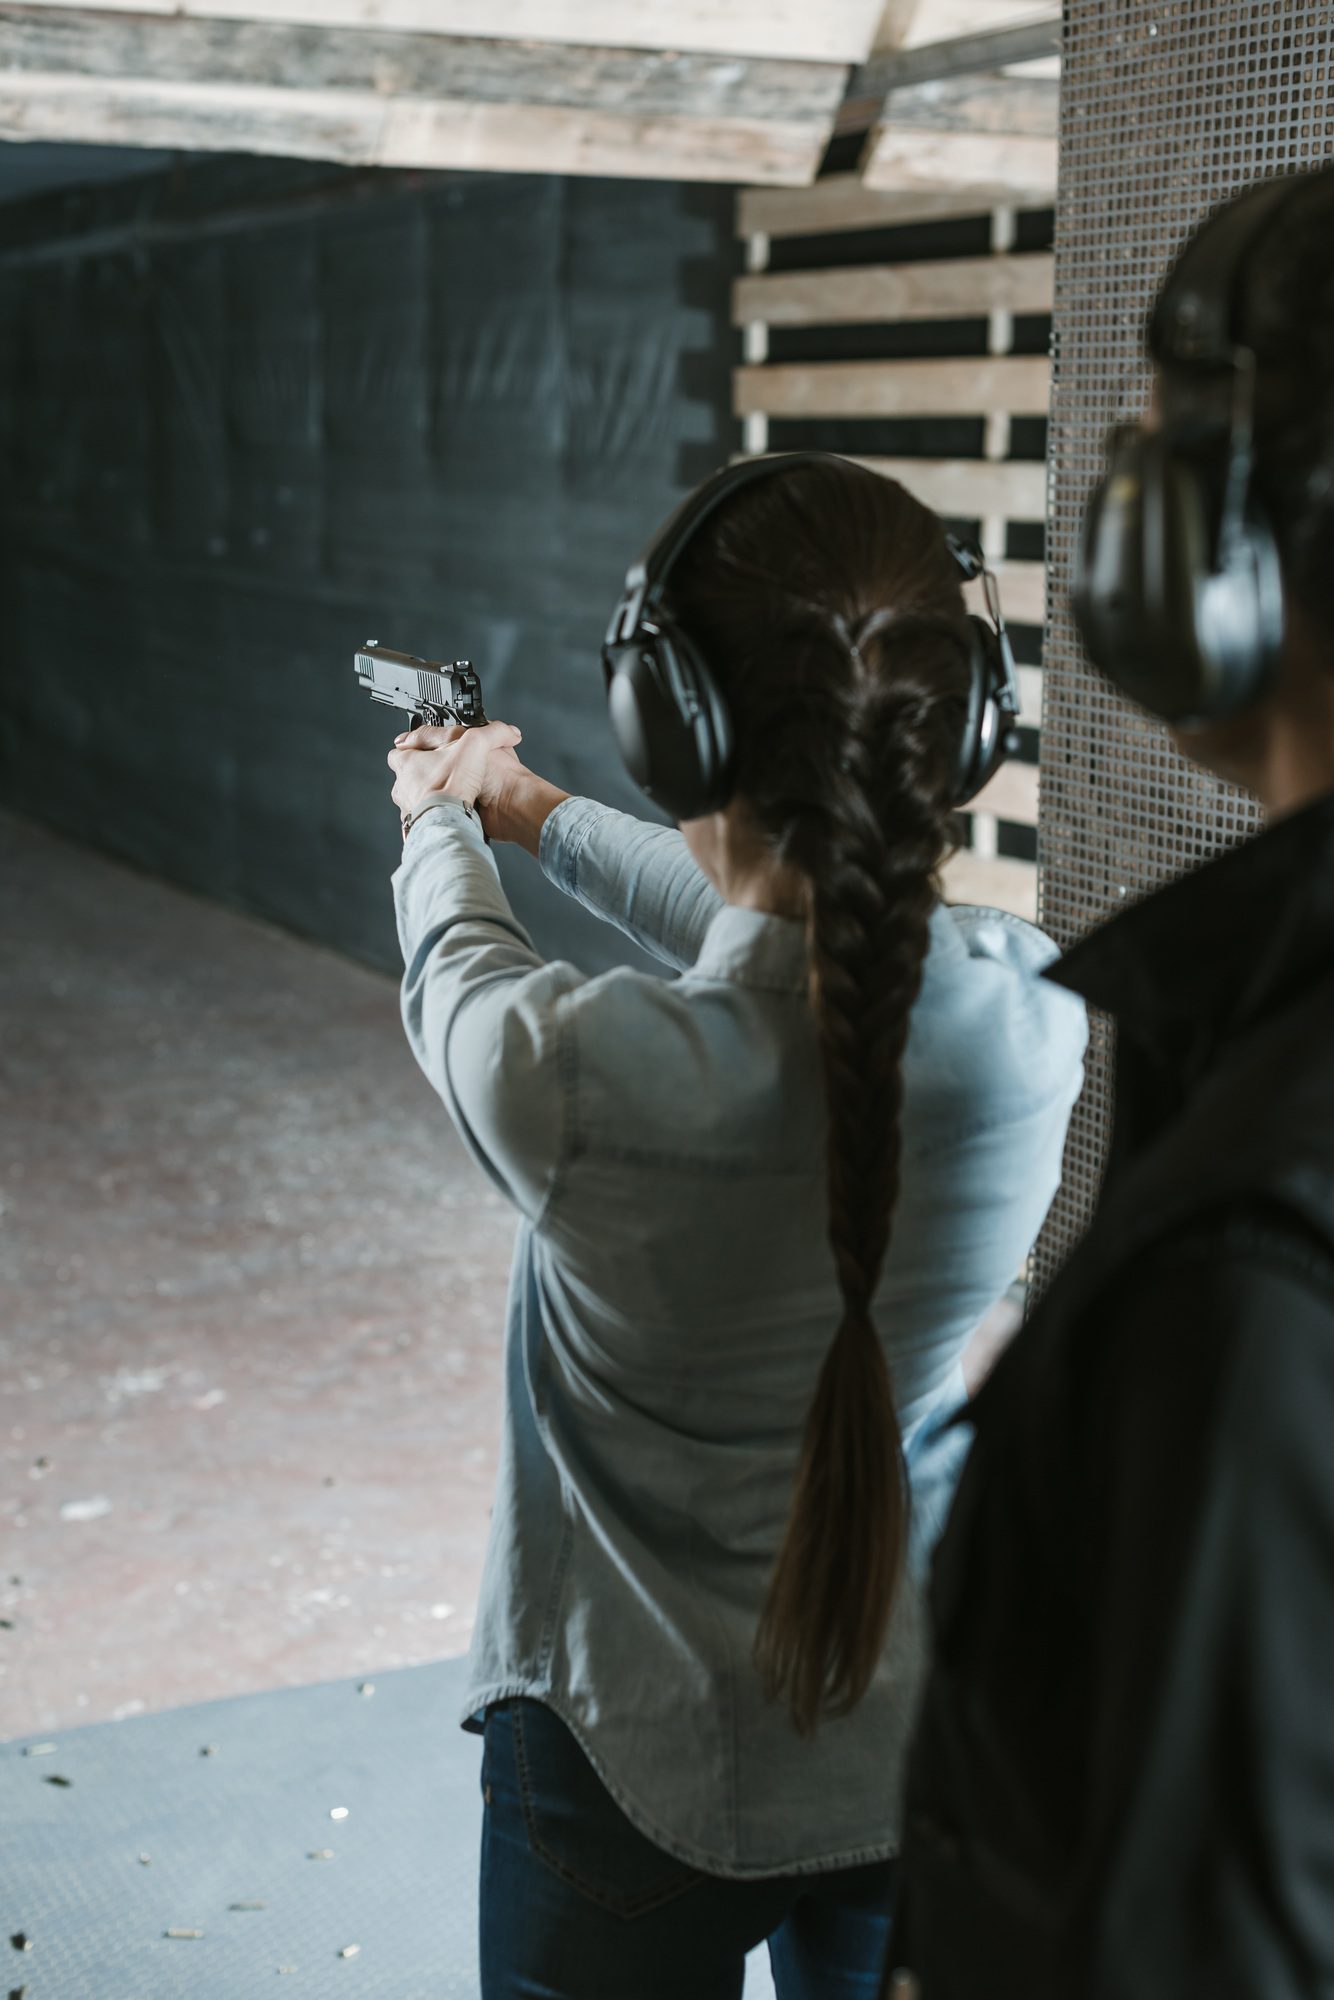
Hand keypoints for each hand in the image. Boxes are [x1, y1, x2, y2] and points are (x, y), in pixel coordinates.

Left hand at [387, 721, 569, 850]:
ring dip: (428, 796)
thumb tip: (509, 732)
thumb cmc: (451, 786)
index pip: (400, 749)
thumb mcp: (474, 745)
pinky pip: (422, 820)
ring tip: (448, 794)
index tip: (425, 748)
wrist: (450, 822)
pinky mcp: (416, 827)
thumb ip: (492, 733)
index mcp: (406, 762)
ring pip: (414, 798)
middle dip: (422, 773)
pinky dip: (433, 816)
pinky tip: (449, 813)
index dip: (413, 747)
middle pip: (406, 775)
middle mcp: (402, 786)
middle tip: (441, 772)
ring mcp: (407, 808)